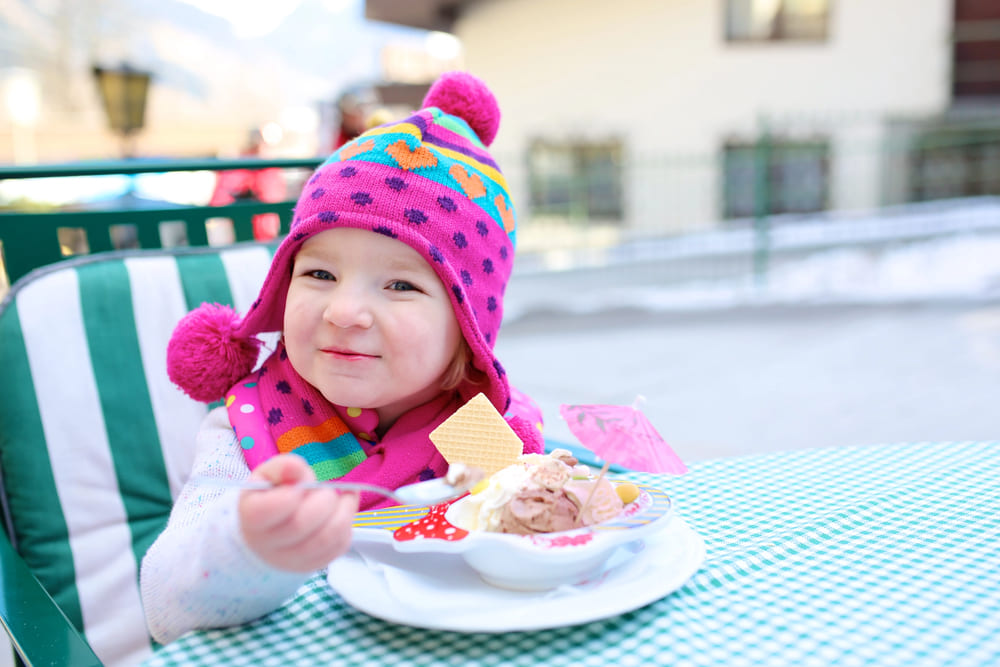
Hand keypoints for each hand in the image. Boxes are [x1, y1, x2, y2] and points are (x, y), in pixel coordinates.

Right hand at [238, 454, 358, 572]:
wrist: (268, 530)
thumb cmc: (270, 498)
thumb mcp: (269, 476)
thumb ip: (284, 467)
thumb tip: (296, 469)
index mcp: (252, 516)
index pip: (273, 507)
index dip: (295, 492)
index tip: (302, 485)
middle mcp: (266, 544)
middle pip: (302, 524)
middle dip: (324, 499)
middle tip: (326, 489)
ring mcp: (289, 560)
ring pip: (325, 539)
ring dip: (343, 512)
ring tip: (343, 498)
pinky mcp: (311, 565)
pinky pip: (338, 547)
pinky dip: (347, 525)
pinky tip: (343, 512)